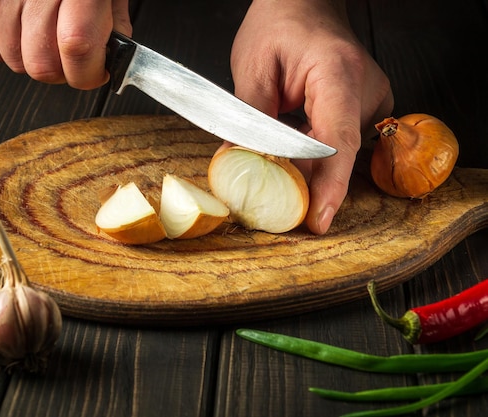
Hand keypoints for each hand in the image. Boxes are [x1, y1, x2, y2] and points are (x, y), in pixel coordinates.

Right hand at [0, 0, 131, 88]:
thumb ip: (112, 19)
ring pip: (14, 60)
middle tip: (66, 56)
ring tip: (39, 31)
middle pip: (41, 64)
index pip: (78, 46)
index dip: (87, 73)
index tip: (95, 72)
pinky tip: (17, 26)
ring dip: (30, 58)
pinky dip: (4, 47)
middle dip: (58, 72)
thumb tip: (111, 58)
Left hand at [229, 0, 393, 233]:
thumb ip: (249, 119)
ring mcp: (370, 99)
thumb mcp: (253, 68)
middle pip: (340, 155)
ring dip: (307, 169)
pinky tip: (290, 158)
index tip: (319, 220)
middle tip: (280, 210)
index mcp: (337, 73)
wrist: (304, 3)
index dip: (329, 185)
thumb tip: (238, 163)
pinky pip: (339, 143)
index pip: (338, 139)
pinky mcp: (363, 107)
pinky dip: (313, 156)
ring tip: (277, 176)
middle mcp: (364, 89)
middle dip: (309, 186)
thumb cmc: (279, 23)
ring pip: (339, 153)